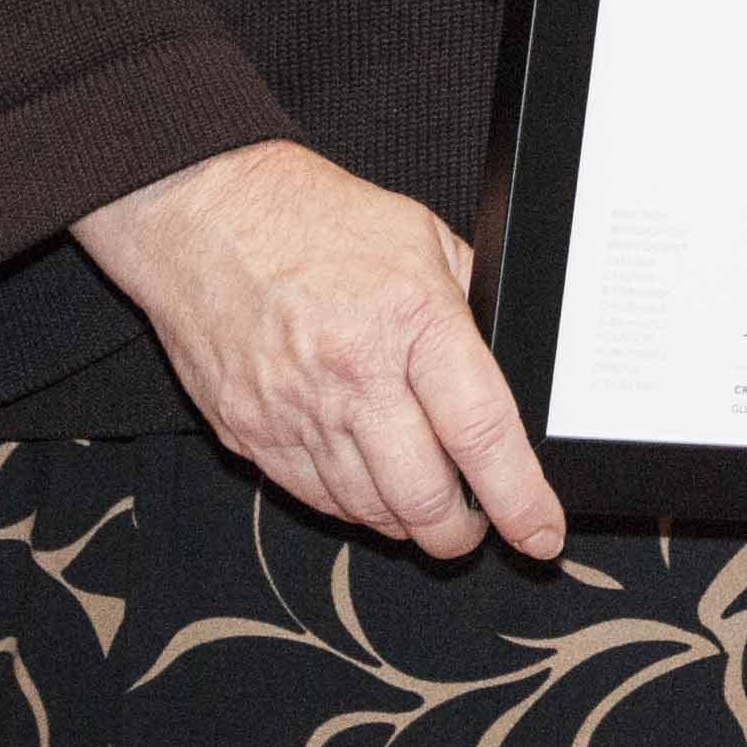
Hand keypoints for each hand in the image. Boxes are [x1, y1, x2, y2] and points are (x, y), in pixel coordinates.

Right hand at [74, 141, 563, 560]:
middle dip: (460, 533)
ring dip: (407, 523)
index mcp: (413, 320)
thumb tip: (504, 363)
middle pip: (424, 498)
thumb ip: (468, 304)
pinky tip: (369, 487)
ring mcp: (296, 411)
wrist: (206, 213)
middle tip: (476, 525)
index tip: (541, 533)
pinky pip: (314, 498)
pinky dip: (352, 507)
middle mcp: (355, 375)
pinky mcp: (250, 432)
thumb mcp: (422, 237)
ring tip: (424, 504)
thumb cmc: (316, 218)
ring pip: (369, 511)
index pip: (481, 433)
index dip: (519, 499)